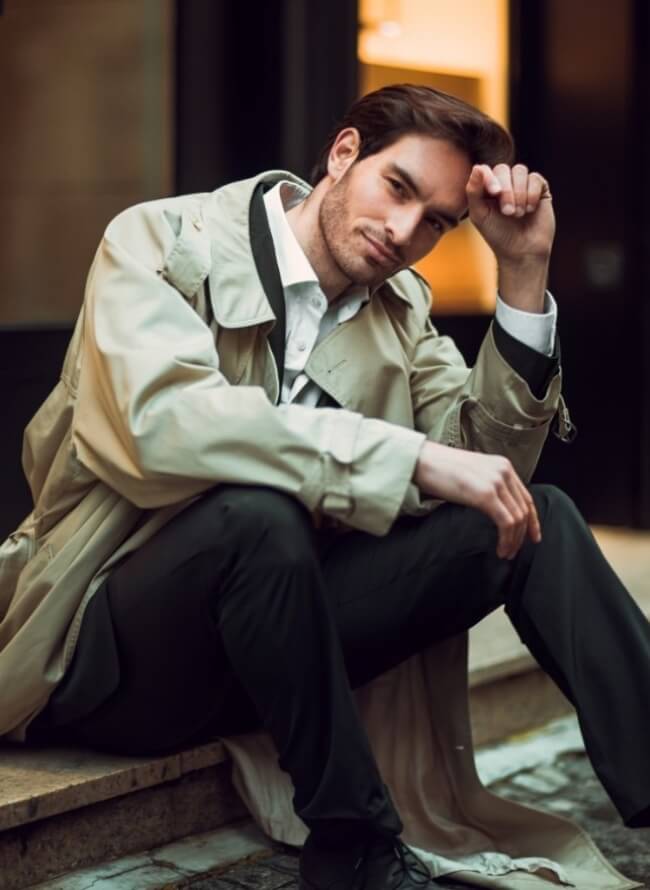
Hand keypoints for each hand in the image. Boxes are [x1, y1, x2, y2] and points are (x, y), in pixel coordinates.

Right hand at [413, 441, 540, 558]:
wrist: (421, 461)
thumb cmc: (439, 469)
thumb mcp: (472, 474)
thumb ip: (487, 486)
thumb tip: (494, 509)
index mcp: (502, 465)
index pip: (525, 497)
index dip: (532, 520)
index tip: (533, 536)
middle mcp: (504, 471)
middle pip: (524, 509)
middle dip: (522, 535)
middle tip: (515, 550)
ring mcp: (496, 482)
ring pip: (518, 518)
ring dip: (514, 540)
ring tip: (506, 553)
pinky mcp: (486, 495)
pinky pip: (506, 522)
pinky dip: (507, 539)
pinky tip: (501, 549)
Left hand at [466, 164, 554, 312]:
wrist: (521, 251)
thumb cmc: (498, 235)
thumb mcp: (479, 215)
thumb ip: (474, 191)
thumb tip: (478, 166)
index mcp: (487, 188)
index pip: (486, 170)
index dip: (490, 178)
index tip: (494, 194)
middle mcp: (505, 183)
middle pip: (503, 169)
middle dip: (506, 190)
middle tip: (508, 212)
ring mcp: (522, 185)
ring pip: (520, 171)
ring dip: (519, 193)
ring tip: (518, 214)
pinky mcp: (539, 189)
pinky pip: (535, 178)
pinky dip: (531, 194)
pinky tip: (530, 209)